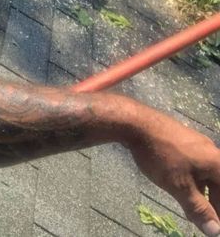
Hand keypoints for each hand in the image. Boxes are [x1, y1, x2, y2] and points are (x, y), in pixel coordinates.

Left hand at [128, 110, 219, 235]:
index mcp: (216, 162)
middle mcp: (210, 150)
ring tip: (192, 209)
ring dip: (202, 193)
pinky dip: (192, 180)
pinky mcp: (181, 139)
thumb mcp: (179, 186)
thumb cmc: (160, 155)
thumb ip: (198, 209)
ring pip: (205, 173)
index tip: (215, 224)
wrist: (135, 122)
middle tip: (205, 220)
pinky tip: (179, 187)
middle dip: (213, 203)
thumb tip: (214, 231)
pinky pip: (194, 164)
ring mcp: (195, 143)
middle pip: (218, 182)